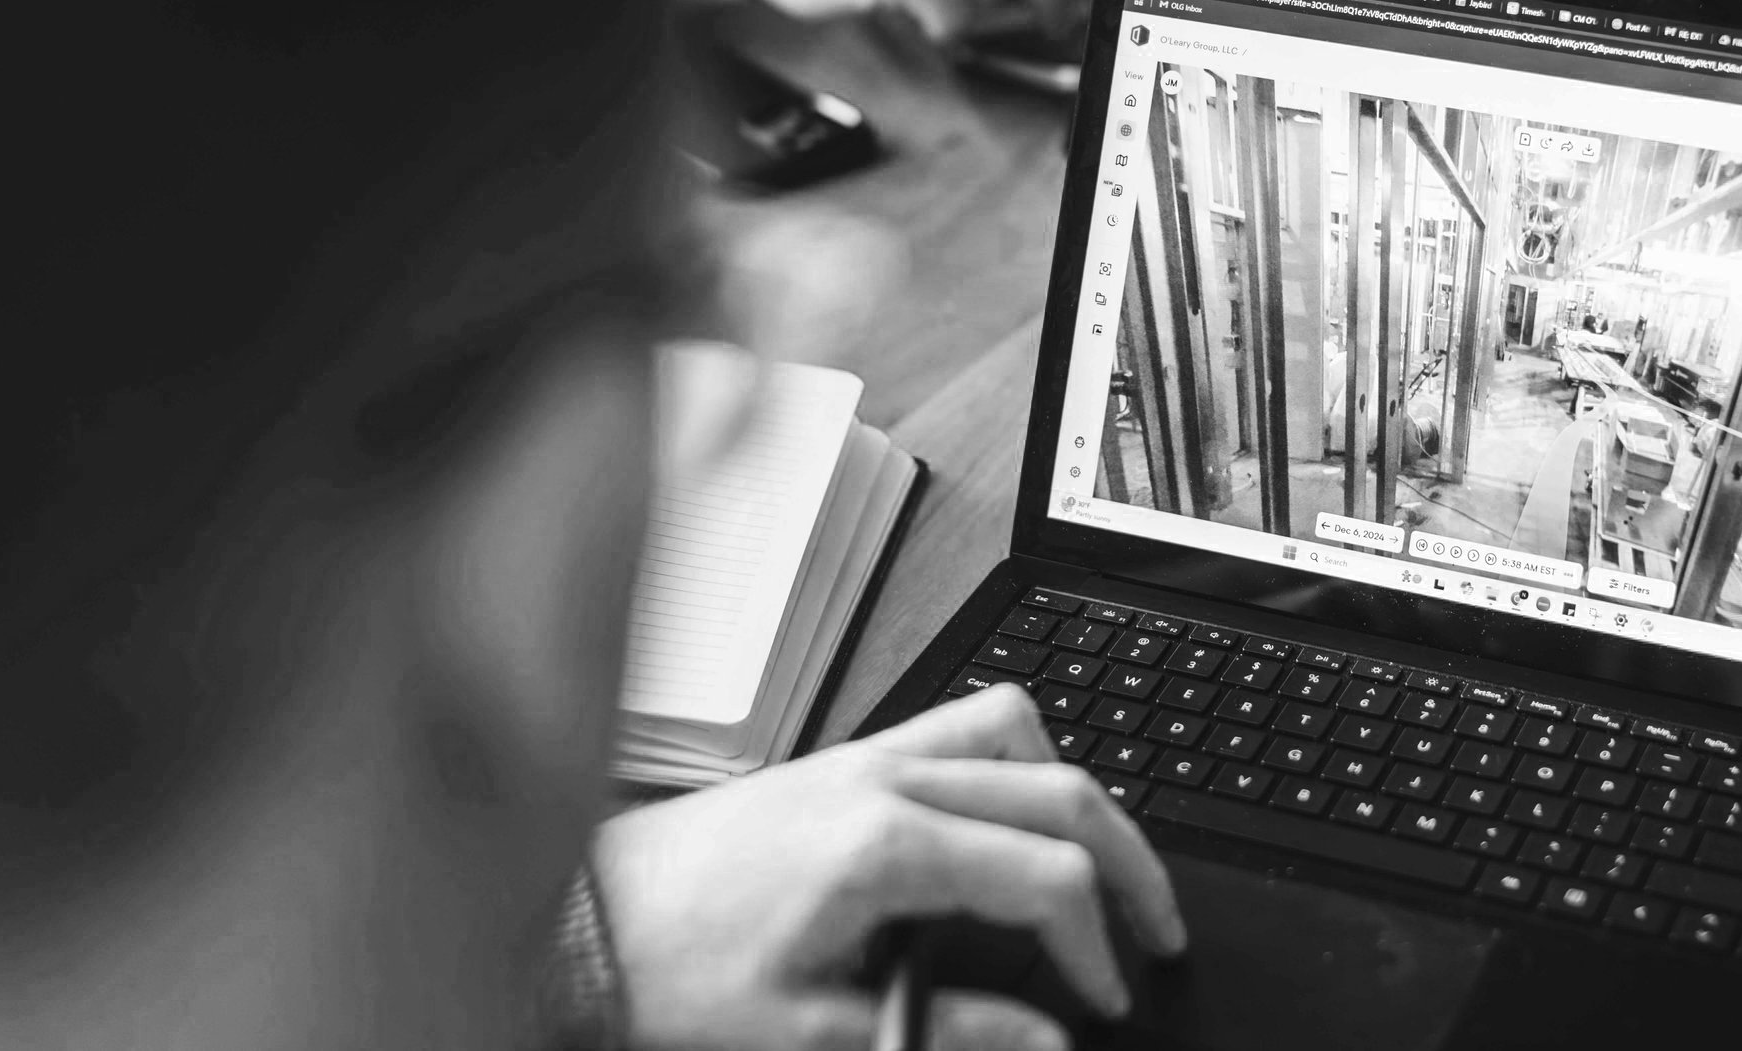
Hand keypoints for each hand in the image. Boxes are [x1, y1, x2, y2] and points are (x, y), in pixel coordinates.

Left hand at [592, 683, 1186, 1050]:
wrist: (585, 922)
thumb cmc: (675, 973)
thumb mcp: (808, 1034)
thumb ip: (944, 1035)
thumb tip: (1044, 1043)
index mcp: (885, 845)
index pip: (1046, 876)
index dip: (1096, 947)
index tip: (1106, 998)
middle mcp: (887, 779)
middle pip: (1061, 789)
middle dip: (1130, 864)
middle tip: (1157, 932)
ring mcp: (868, 755)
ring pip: (1020, 732)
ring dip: (1079, 792)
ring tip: (1101, 864)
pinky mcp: (847, 756)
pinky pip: (964, 722)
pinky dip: (1017, 758)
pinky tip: (1015, 814)